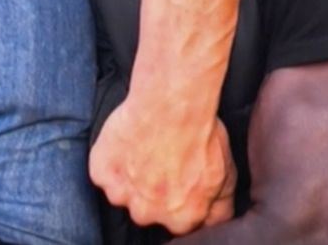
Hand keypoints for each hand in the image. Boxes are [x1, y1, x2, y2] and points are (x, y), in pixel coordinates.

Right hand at [89, 102, 236, 234]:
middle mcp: (148, 213)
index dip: (182, 200)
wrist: (171, 104)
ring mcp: (121, 195)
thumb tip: (215, 221)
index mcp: (181, 217)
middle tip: (163, 162)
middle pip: (149, 211)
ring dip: (132, 178)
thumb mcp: (226, 174)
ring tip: (146, 149)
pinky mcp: (101, 174)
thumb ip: (220, 207)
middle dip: (155, 193)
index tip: (182, 181)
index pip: (181, 223)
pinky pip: (104, 174)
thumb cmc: (200, 134)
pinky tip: (129, 143)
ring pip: (125, 194)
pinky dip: (113, 161)